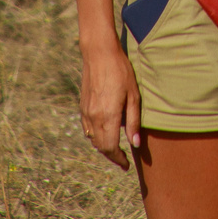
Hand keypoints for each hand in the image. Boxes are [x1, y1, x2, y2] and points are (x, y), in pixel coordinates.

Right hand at [78, 39, 142, 169]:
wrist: (99, 54)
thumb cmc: (121, 72)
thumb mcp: (134, 96)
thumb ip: (133, 122)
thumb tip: (135, 144)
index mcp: (108, 116)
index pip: (110, 148)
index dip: (118, 159)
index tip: (126, 164)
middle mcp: (94, 117)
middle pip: (100, 146)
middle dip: (111, 155)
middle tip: (122, 158)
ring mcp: (86, 112)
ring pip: (92, 139)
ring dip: (103, 146)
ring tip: (116, 146)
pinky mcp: (82, 106)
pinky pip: (87, 128)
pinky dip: (95, 135)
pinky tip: (105, 131)